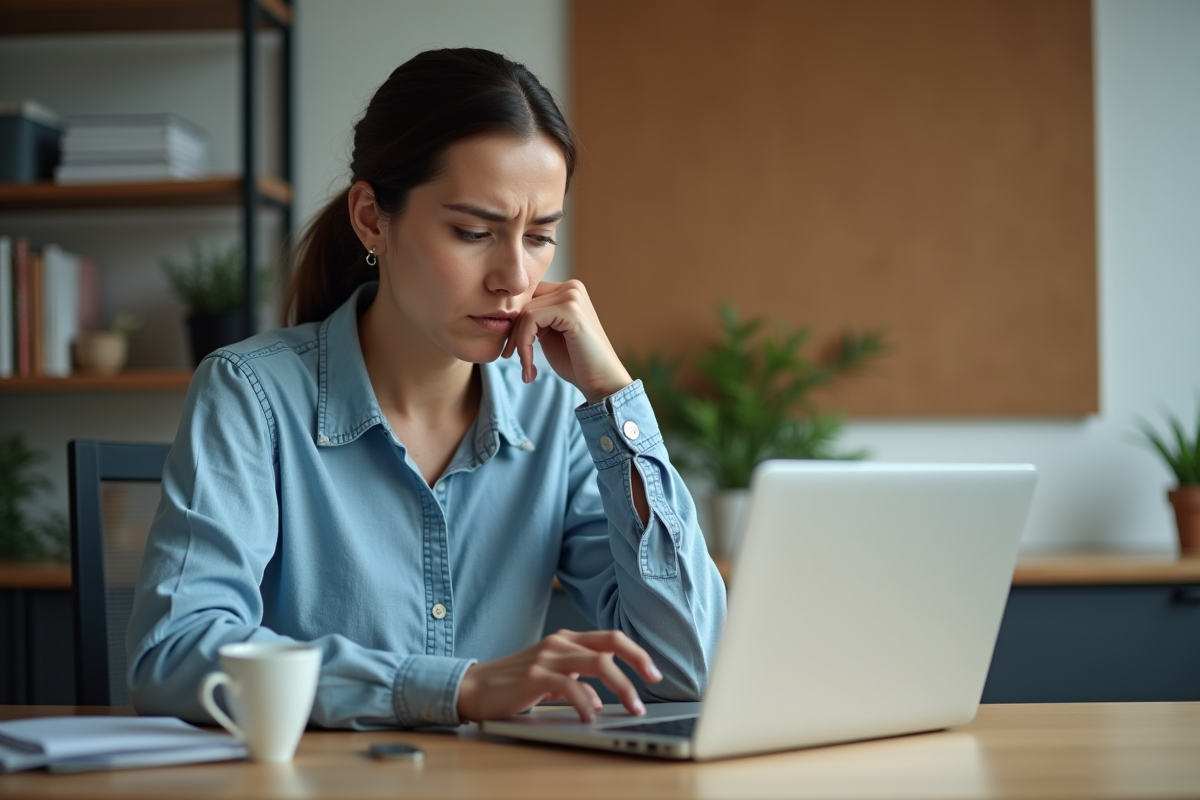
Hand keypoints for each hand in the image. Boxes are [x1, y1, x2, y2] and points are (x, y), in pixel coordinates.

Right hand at [456, 629, 662, 722]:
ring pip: (597, 664)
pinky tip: (591, 718)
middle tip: (653, 682)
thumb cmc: (514, 685)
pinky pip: (570, 686)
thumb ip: (576, 684)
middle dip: (637, 661)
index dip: (636, 653)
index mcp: (567, 640)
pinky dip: (585, 703)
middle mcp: (560, 643)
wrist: (474, 688)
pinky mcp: (534, 676)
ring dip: (621, 687)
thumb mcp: (551, 680)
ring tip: (633, 707)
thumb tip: (600, 701)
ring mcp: (547, 657)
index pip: (611, 639)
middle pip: (610, 643)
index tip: (654, 673)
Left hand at [502, 280, 632, 402]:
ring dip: (519, 344)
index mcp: (567, 290)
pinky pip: (530, 321)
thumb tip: (504, 312)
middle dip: (513, 335)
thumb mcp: (549, 333)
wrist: (602, 382)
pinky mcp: (570, 309)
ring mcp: (572, 296)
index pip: (527, 297)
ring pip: (524, 313)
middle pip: (523, 303)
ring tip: (526, 368)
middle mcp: (571, 287)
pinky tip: (530, 367)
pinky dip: (524, 346)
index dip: (515, 323)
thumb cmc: (576, 362)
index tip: (511, 350)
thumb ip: (534, 318)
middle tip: (515, 361)